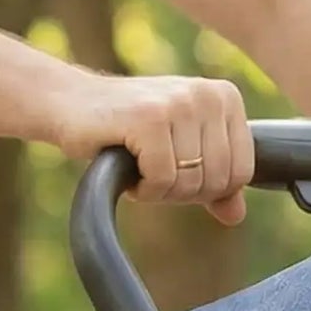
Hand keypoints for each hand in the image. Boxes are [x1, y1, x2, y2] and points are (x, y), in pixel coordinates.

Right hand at [52, 73, 255, 225]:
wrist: (69, 104)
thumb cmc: (129, 130)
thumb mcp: (180, 152)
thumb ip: (213, 182)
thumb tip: (236, 216)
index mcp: (226, 97)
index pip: (242, 173)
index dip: (208, 189)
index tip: (177, 173)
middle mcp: (208, 95)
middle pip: (218, 181)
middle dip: (183, 192)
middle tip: (153, 173)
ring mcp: (179, 102)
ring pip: (191, 182)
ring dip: (161, 191)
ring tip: (139, 166)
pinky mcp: (148, 118)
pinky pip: (163, 179)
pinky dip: (144, 189)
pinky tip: (127, 169)